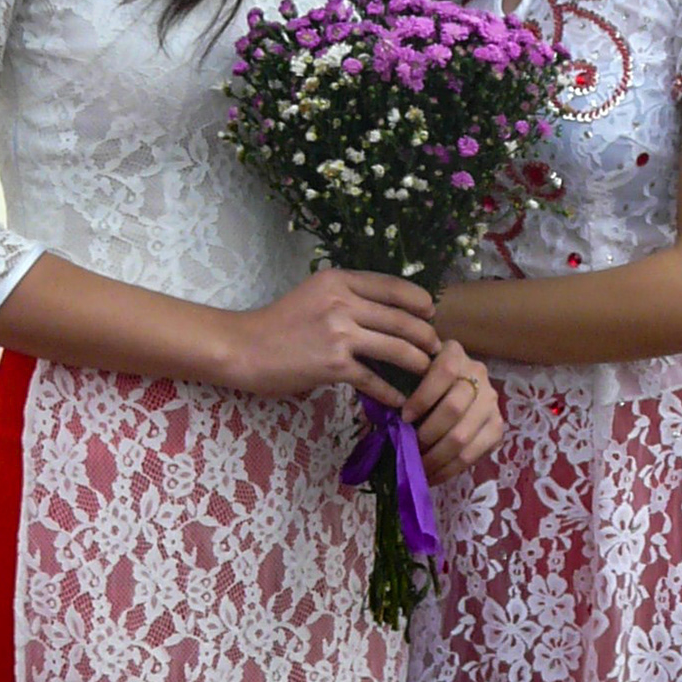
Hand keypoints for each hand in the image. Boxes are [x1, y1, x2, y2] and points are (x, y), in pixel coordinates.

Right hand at [232, 268, 438, 404]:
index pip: (393, 286)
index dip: (419, 301)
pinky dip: (391, 393)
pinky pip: (374, 380)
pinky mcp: (334, 365)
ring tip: (427, 372)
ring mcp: (339, 334)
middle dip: (426, 336)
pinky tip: (399, 401)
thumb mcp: (314, 294)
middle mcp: (342, 302)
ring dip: (419, 363)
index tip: (430, 313)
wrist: (244, 348)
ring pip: (397, 348)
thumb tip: (386, 311)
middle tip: (437, 348)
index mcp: (338, 280)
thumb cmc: (279, 323)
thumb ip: (347, 296)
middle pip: (402, 319)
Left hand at [401, 341, 502, 483]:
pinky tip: (431, 475)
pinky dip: (449, 470)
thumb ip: (398, 385)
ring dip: (435, 457)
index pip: (445, 371)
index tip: (404, 417)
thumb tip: (382, 416)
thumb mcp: (408, 373)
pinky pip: (473, 455)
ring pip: (463, 436)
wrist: (451, 389)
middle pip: (454, 408)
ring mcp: (491, 402)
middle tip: (406, 449)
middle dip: (426, 435)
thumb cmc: (418, 381)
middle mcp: (478, 374)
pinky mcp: (497, 428)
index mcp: (454, 353)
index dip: (423, 397)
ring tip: (416, 467)